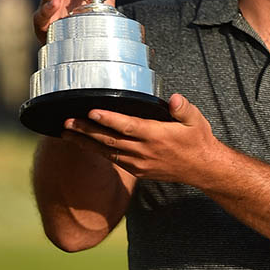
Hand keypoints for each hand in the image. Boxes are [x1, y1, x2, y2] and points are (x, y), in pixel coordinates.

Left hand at [61, 94, 219, 185]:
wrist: (202, 168)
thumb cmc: (198, 140)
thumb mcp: (196, 120)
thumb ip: (184, 108)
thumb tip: (174, 98)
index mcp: (157, 135)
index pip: (128, 126)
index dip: (109, 119)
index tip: (91, 112)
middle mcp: (144, 150)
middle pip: (110, 140)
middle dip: (87, 131)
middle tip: (68, 122)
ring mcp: (139, 163)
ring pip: (107, 152)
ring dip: (86, 143)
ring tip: (67, 134)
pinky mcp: (138, 170)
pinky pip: (114, 160)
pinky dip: (98, 152)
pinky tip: (87, 145)